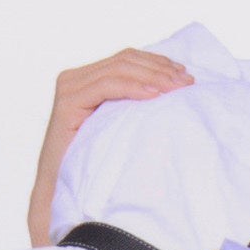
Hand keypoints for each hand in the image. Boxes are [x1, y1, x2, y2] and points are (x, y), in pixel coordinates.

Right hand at [27, 49, 192, 246]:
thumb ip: (132, 103)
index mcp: (87, 79)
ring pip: (118, 69)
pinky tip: (154, 95)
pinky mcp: (67, 103)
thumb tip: (173, 88)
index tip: (185, 76)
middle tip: (188, 82)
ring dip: (153, 76)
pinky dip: (133, 87)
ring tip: (177, 88)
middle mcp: (74, 79)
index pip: (127, 59)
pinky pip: (106, 86)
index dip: (158, 63)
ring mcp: (69, 88)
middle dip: (160, 68)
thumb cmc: (94, 163)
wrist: (62, 190)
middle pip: (125, 60)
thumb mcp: (118, 125)